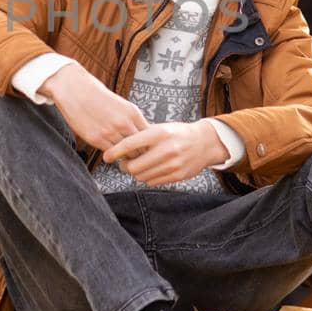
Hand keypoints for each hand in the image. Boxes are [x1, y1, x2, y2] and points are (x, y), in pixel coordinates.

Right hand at [40, 64, 148, 152]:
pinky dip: (113, 155)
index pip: (149, 135)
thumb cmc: (95, 93)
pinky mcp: (96, 139)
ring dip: (125, 155)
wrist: (73, 88)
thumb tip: (139, 132)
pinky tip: (111, 152)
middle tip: (135, 155)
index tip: (144, 146)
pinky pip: (111, 153)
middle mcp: (124, 123)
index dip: (148, 143)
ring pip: (126, 153)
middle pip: (141, 147)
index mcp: (132, 112)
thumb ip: (130, 118)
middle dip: (139, 152)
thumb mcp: (120, 103)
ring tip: (123, 155)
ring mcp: (110, 132)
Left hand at [103, 122, 227, 185]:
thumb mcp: (161, 128)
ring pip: (141, 176)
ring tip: (137, 166)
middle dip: (125, 166)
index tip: (106, 157)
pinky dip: (147, 178)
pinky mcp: (177, 176)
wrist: (205, 143)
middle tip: (124, 163)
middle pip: (133, 166)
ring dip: (135, 173)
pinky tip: (150, 170)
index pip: (130, 144)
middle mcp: (166, 149)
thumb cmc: (178, 134)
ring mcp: (172, 164)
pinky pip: (152, 182)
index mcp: (159, 133)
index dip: (115, 152)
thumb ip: (142, 137)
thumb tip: (118, 147)